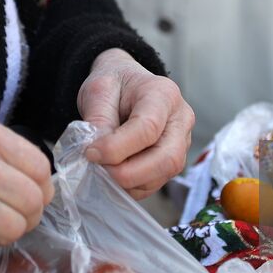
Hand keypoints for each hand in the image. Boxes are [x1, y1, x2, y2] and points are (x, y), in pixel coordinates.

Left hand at [76, 48, 193, 198]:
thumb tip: (97, 154)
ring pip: (164, 174)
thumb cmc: (116, 85)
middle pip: (167, 157)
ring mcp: (181, 141)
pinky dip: (133, 186)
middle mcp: (180, 119)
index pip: (148, 128)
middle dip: (129, 173)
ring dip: (130, 182)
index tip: (90, 152)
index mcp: (163, 94)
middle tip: (100, 169)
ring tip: (104, 170)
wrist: (127, 86)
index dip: (117, 147)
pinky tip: (114, 175)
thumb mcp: (99, 90)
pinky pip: (157, 183)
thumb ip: (98, 120)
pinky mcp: (173, 160)